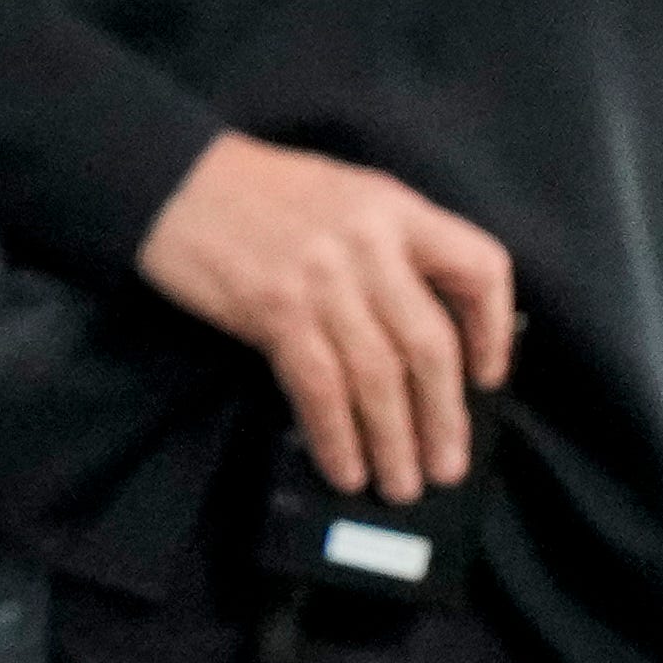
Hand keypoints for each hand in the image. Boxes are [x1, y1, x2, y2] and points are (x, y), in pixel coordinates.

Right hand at [136, 132, 516, 505]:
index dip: (493, 330)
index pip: (479, 267)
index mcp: (393, 206)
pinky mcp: (274, 308)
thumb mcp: (341, 196)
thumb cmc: (255, 192)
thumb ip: (388, 247)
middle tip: (447, 467)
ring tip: (401, 484)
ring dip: (393, 442)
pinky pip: (320, 387)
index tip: (487, 377)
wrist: (169, 178)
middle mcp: (367, 241)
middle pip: (429, 344)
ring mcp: (321, 277)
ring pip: (378, 377)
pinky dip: (336, 436)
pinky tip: (344, 467)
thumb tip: (425, 338)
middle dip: (443, 418)